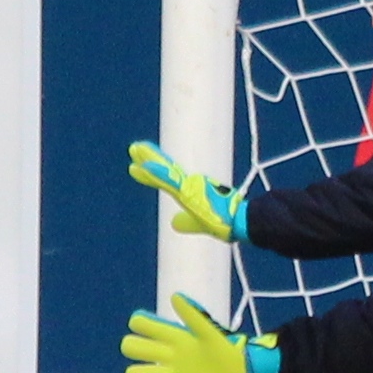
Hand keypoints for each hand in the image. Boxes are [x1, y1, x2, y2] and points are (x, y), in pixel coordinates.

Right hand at [121, 294, 280, 372]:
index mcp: (175, 337)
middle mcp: (170, 355)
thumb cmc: (227, 347)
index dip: (138, 323)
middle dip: (132, 347)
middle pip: (135, 348)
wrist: (245, 371)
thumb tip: (175, 296)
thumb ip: (192, 316)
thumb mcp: (209, 332)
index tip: (141, 324)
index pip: (144, 325)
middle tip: (149, 352)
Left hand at [128, 141, 247, 241]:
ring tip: (134, 149)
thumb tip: (173, 223)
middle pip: (164, 169)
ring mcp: (188, 187)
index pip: (168, 178)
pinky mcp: (188, 192)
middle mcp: (188, 185)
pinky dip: (155, 173)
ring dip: (149, 159)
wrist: (239, 222)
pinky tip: (142, 166)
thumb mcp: (200, 223)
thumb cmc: (225, 222)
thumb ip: (187, 223)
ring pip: (164, 171)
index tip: (139, 164)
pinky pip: (168, 180)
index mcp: (191, 191)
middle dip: (149, 158)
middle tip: (134, 148)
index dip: (154, 171)